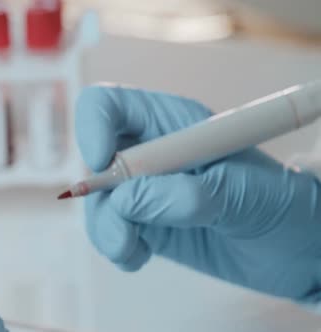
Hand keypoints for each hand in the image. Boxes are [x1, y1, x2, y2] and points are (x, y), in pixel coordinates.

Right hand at [75, 85, 320, 303]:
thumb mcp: (242, 193)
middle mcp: (151, 153)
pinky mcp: (144, 225)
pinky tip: (140, 257)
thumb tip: (124, 201)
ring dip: (107, 229)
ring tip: (135, 250)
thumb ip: (185, 195)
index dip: (94, 126)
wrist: (295, 250)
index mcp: (173, 124)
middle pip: (94, 158)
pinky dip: (117, 248)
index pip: (111, 106)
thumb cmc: (279, 204)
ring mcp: (144, 191)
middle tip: (125, 226)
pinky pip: (109, 231)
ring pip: (98, 202)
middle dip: (99, 193)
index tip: (101, 161)